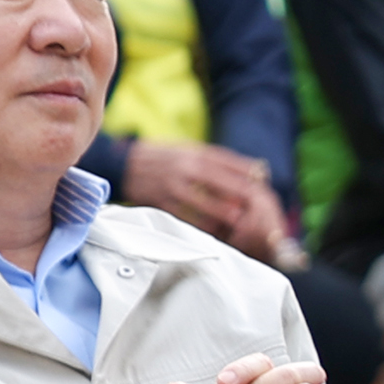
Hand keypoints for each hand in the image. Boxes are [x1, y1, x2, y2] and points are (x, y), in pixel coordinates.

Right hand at [123, 137, 293, 263]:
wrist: (121, 165)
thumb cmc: (160, 158)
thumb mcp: (187, 150)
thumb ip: (216, 159)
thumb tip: (253, 169)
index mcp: (196, 153)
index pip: (232, 165)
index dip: (250, 178)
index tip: (262, 189)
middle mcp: (187, 169)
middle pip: (226, 186)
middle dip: (244, 200)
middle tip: (258, 213)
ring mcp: (175, 187)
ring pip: (209, 206)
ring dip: (227, 217)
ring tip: (241, 226)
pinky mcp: (163, 204)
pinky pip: (189, 219)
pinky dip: (203, 227)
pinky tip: (213, 232)